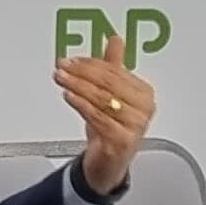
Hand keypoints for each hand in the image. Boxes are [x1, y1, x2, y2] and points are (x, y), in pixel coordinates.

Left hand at [56, 36, 155, 196]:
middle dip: (82, 72)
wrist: (108, 164)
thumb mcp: (110, 94)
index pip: (114, 71)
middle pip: (109, 83)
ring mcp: (135, 126)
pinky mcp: (122, 141)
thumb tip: (114, 39)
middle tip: (63, 66)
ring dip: (78, 86)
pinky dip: (81, 105)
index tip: (71, 59)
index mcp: (144, 93)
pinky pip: (99, 118)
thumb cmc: (110, 129)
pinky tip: (69, 96)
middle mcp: (144, 108)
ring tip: (61, 78)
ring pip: (102, 99)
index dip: (91, 63)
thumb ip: (112, 66)